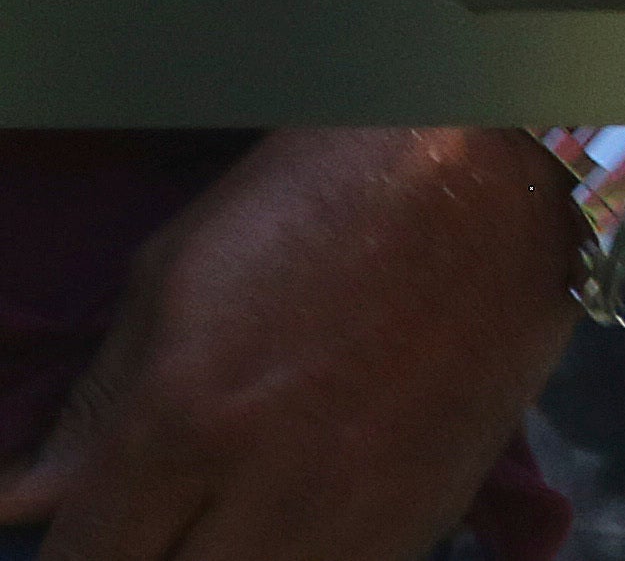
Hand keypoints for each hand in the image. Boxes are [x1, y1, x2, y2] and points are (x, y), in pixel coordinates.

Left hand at [0, 125, 576, 559]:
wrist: (507, 172)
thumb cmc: (329, 190)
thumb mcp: (180, 269)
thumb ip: (98, 401)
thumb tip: (30, 504)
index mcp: (184, 419)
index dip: (83, 552)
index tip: (98, 527)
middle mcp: (267, 488)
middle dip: (152, 555)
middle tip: (164, 518)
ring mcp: (357, 515)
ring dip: (232, 556)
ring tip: (236, 510)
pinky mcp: (428, 519)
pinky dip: (306, 556)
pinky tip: (301, 510)